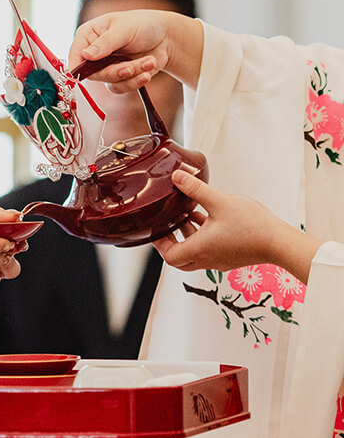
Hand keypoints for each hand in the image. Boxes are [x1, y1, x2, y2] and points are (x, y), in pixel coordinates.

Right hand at [67, 9, 202, 92]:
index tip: (88, 74)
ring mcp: (106, 67)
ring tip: (149, 62)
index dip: (78, 68)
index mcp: (88, 36)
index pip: (74, 56)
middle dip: (116, 72)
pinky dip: (137, 81)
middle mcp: (93, 54)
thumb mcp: (123, 29)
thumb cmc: (142, 24)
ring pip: (110, 81)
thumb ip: (105, 43)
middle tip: (131, 67)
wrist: (166, 36)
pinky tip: (148, 69)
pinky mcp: (119, 77)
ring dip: (132, 75)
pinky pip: (121, 88)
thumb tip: (85, 55)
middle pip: (92, 74)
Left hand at [152, 171, 321, 282]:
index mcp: (201, 249)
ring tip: (186, 215)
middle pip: (179, 259)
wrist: (283, 243)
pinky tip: (208, 217)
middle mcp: (209, 259)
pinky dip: (203, 236)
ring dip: (188, 236)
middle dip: (170, 242)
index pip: (169, 256)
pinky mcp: (232, 257)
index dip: (158, 243)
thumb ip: (196, 189)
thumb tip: (177, 177)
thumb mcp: (219, 202)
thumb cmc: (254, 226)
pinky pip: (210, 250)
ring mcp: (221, 260)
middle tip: (166, 225)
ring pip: (195, 253)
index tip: (154, 229)